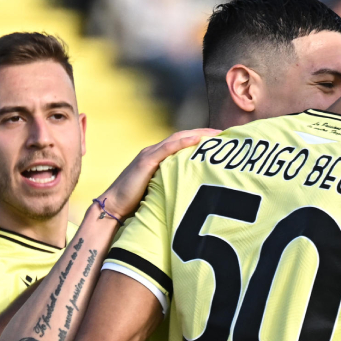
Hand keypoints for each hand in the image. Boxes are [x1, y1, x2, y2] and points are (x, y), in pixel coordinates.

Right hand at [100, 129, 218, 218]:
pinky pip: (166, 149)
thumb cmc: (136, 203)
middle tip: (226, 133)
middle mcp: (154, 152)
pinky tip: (196, 139)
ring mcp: (149, 155)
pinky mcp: (145, 162)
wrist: (113, 206)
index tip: (221, 140)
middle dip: (205, 133)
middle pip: (184, 136)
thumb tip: (194, 190)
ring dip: (198, 134)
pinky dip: (182, 142)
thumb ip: (173, 184)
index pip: (183, 143)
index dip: (202, 139)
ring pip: (177, 139)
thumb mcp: (160, 190)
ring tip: (217, 134)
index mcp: (158, 157)